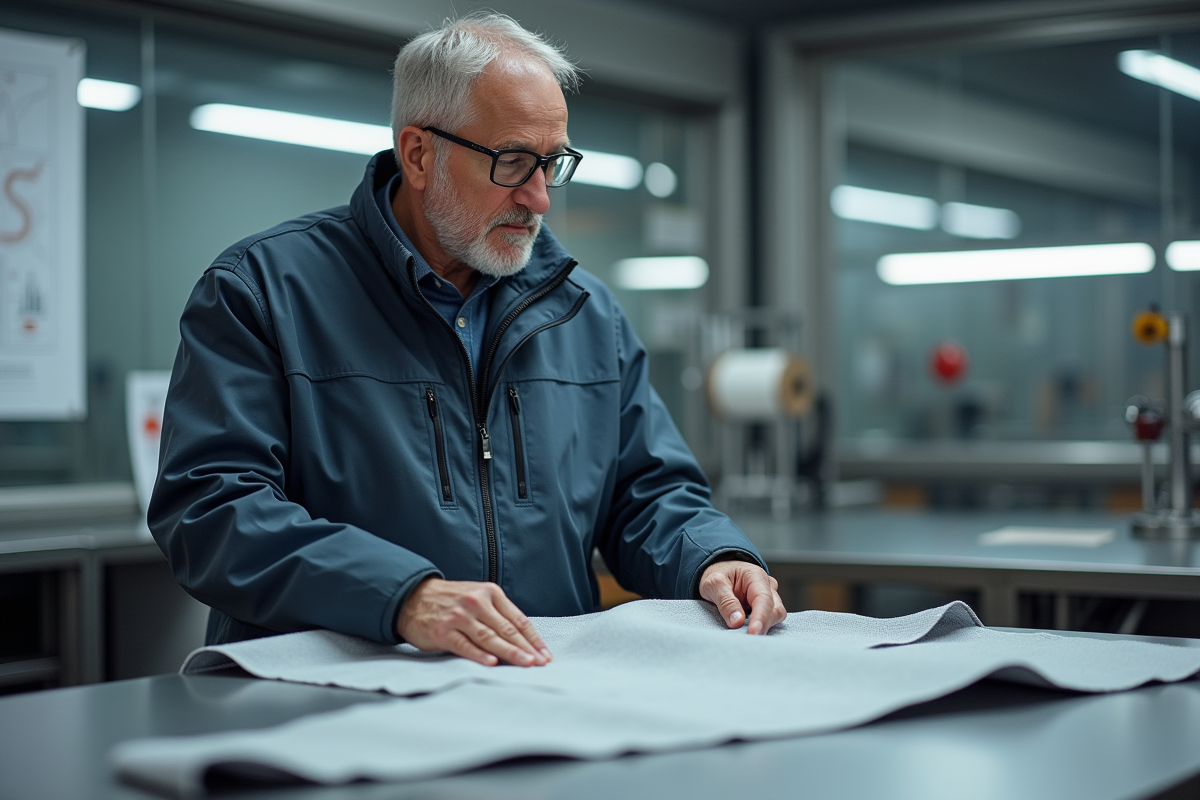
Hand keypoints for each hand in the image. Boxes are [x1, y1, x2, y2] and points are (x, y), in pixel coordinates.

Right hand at [396, 577, 551, 666]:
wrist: (413, 597)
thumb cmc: (451, 601)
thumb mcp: (477, 596)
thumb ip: (498, 614)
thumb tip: (524, 640)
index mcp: (490, 593)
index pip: (518, 619)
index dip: (534, 638)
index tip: (545, 654)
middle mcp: (476, 602)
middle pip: (507, 629)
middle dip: (527, 647)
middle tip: (541, 662)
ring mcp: (459, 617)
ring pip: (489, 637)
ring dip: (510, 652)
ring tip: (526, 663)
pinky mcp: (442, 631)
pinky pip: (464, 645)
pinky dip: (479, 655)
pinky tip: (492, 663)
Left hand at [699, 560, 786, 634]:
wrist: (718, 570)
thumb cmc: (717, 574)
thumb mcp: (714, 584)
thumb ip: (726, 601)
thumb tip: (738, 622)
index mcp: (756, 576)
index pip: (764, 599)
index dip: (761, 618)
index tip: (753, 633)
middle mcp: (767, 586)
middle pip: (775, 610)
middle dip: (764, 625)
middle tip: (747, 640)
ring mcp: (770, 598)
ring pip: (775, 617)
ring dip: (763, 627)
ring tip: (746, 636)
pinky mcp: (766, 609)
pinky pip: (769, 621)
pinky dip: (760, 628)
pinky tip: (748, 634)